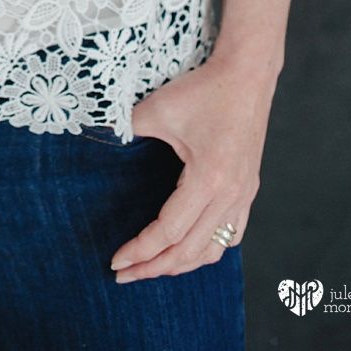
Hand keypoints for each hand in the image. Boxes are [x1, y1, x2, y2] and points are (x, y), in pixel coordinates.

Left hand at [109, 53, 269, 282]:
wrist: (247, 76)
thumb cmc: (204, 91)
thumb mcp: (157, 109)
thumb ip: (128, 130)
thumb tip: (101, 142)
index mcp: (209, 181)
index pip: (168, 231)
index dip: (140, 250)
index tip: (116, 260)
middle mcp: (231, 196)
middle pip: (189, 250)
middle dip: (155, 267)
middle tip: (125, 274)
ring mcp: (244, 196)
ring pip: (213, 249)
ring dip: (182, 263)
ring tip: (153, 267)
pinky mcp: (249, 190)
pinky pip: (230, 235)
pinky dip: (206, 249)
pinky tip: (188, 248)